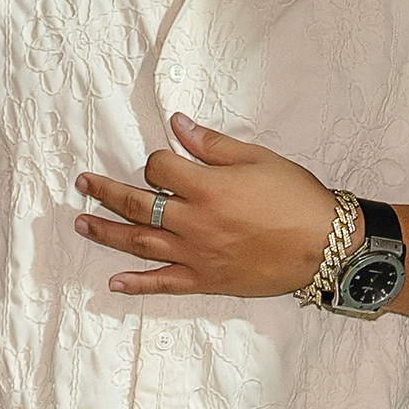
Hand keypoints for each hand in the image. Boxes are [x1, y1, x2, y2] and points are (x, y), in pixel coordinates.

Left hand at [73, 111, 342, 297]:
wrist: (327, 245)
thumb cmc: (297, 197)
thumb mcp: (258, 159)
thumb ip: (212, 144)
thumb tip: (177, 126)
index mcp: (207, 187)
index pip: (159, 169)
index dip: (156, 162)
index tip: (163, 162)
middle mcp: (194, 222)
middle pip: (137, 205)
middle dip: (105, 193)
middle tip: (82, 184)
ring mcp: (197, 254)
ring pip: (140, 242)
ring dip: (106, 233)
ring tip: (81, 224)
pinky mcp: (206, 279)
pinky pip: (163, 283)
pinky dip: (137, 283)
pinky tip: (113, 282)